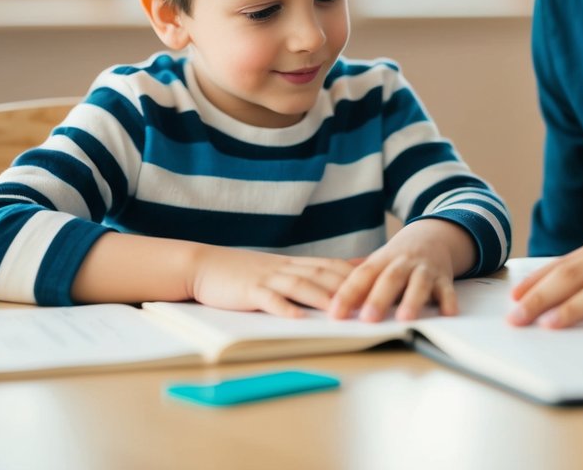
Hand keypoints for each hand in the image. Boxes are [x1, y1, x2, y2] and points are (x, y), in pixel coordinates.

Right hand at [188, 245, 355, 317]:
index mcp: (293, 264)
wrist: (203, 265)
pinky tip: (297, 318)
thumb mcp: (278, 268)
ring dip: (322, 297)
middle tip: (370, 298)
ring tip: (340, 310)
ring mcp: (267, 278)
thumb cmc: (242, 272)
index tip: (379, 280)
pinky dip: (284, 308)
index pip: (331, 265)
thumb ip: (307, 271)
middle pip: (322, 274)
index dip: (356, 273)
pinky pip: (268, 299)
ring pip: (300, 285)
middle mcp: (285, 268)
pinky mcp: (248, 290)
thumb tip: (338, 272)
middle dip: (348, 286)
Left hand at [327, 219, 473, 321]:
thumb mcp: (376, 261)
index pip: (361, 276)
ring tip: (405, 318)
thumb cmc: (399, 257)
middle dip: (379, 298)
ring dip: (412, 300)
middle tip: (368, 318)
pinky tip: (448, 314)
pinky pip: (448, 289)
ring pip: (419, 283)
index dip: (347, 294)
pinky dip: (449, 301)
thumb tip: (321, 291)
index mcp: (382, 260)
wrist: (434, 236)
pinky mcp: (445, 277)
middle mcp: (403, 263)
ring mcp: (425, 269)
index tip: (335, 314)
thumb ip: (354, 276)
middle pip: (390, 279)